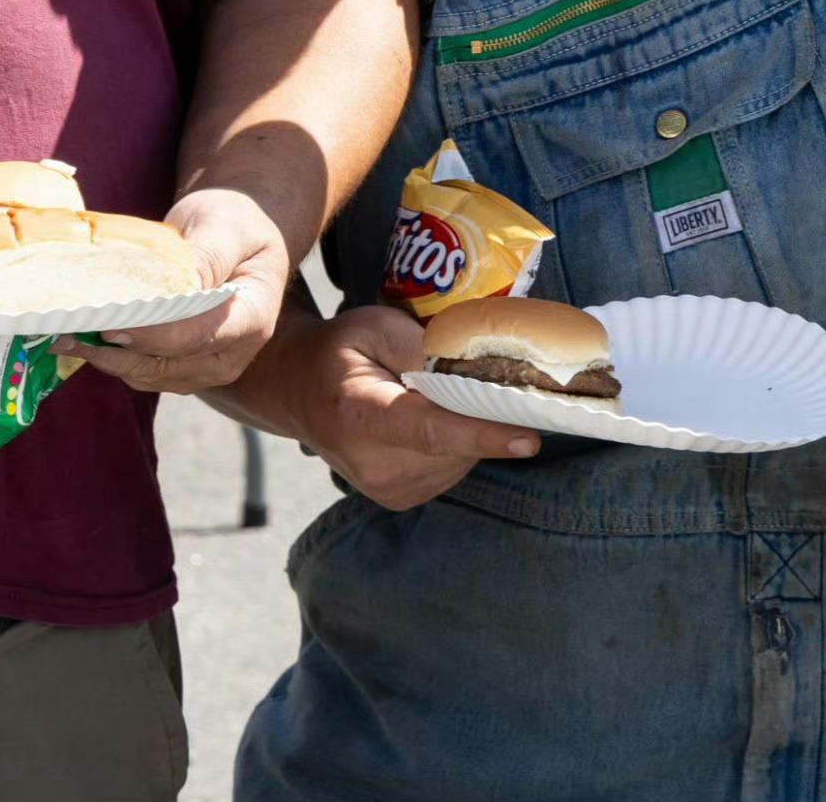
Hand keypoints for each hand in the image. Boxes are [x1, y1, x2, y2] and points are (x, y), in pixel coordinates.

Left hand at [63, 187, 291, 395]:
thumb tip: (173, 293)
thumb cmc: (232, 221)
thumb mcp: (225, 224)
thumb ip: (205, 258)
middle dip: (117, 351)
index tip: (108, 323)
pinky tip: (84, 336)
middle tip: (69, 332)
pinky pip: (143, 372)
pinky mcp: (183, 368)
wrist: (234, 235)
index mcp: (253, 317)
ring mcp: (208, 366)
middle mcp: (234, 353)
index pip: (196, 336)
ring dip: (108, 358)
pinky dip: (113, 357)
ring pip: (150, 375)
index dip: (151, 334)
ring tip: (66, 334)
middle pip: (168, 364)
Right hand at [286, 305, 538, 507]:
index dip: (482, 434)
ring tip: (441, 396)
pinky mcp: (399, 499)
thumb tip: (468, 369)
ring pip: (461, 461)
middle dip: (481, 415)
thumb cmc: (340, 351)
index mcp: (361, 416)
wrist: (296, 392)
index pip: (431, 431)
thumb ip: (419, 345)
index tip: (529, 437)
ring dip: (467, 428)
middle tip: (480, 378)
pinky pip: (452, 469)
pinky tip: (435, 418)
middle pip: (456, 447)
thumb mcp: (374, 327)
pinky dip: (456, 444)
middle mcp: (374, 465)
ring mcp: (387, 489)